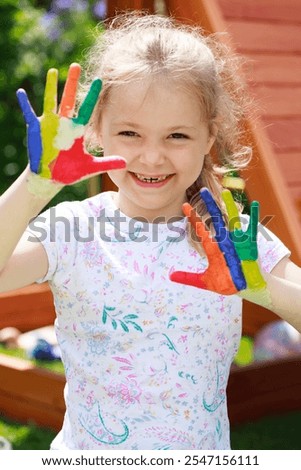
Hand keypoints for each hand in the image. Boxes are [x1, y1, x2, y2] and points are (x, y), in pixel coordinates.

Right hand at [16, 63, 125, 188]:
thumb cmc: (71, 170)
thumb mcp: (90, 167)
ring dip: (51, 87)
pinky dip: (25, 104)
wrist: (51, 177)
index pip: (87, 109)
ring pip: (51, 102)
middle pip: (69, 99)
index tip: (99, 80)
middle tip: (76, 65)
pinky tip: (21, 93)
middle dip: (72, 83)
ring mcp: (49, 124)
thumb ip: (107, 163)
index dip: (93, 96)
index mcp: (77, 130)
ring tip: (53, 71)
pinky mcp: (36, 129)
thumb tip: (126, 163)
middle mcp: (64, 123)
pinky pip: (29, 114)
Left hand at [170, 188, 265, 294]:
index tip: (184, 205)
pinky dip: (254, 217)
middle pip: (216, 220)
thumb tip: (170, 277)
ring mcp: (238, 243)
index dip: (193, 218)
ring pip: (233, 221)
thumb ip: (188, 278)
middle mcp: (225, 242)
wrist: (247, 289)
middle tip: (202, 190)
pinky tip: (255, 204)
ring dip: (229, 206)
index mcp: (214, 249)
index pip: (201, 230)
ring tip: (225, 192)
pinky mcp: (251, 247)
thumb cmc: (228, 283)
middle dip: (209, 206)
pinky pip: (252, 230)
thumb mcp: (205, 282)